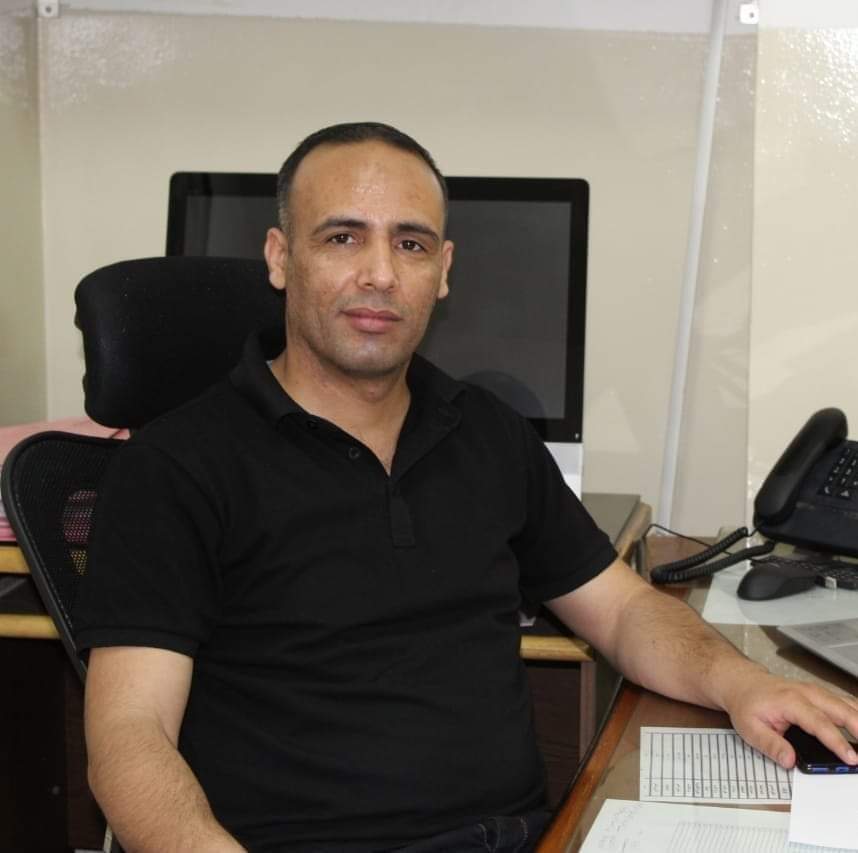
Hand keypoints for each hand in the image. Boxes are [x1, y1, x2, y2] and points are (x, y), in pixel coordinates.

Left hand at [722, 668, 857, 768]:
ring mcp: (816, 692)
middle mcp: (807, 693)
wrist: (743, 682)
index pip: (819, 723)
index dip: (837, 742)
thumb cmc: (747, 704)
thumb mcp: (749, 728)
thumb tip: (789, 761)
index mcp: (790, 702)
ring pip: (847, 703)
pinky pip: (844, 701)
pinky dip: (857, 712)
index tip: (851, 759)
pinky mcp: (820, 694)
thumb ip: (770, 745)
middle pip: (841, 709)